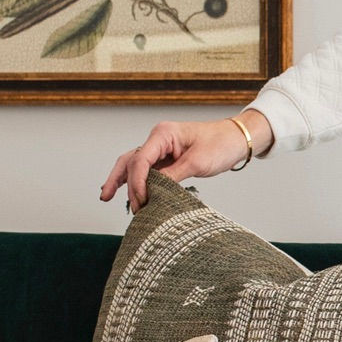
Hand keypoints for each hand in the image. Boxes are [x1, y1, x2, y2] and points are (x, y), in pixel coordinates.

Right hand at [100, 110, 274, 211]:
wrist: (235, 139)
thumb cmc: (220, 144)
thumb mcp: (198, 162)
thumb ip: (173, 176)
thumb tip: (153, 192)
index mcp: (163, 134)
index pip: (140, 160)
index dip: (137, 183)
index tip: (141, 203)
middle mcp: (158, 140)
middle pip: (130, 161)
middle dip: (123, 184)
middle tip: (124, 207)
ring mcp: (160, 149)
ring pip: (133, 165)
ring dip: (121, 181)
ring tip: (106, 196)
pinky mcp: (166, 158)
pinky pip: (145, 170)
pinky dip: (135, 182)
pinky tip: (125, 193)